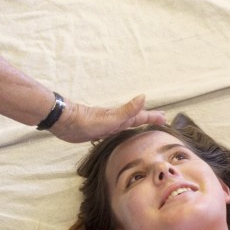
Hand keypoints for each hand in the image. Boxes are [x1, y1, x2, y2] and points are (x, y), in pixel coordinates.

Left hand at [50, 94, 165, 142]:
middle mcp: (116, 120)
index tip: (164, 117)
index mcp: (120, 117)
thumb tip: (143, 96)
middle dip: (148, 119)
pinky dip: (122, 130)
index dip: (152, 117)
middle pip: (136, 119)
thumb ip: (127, 110)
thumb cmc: (87, 121)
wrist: (65, 122)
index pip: (141, 116)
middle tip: (160, 119)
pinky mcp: (98, 132)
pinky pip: (116, 131)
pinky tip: (120, 133)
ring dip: (136, 123)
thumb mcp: (110, 118)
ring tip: (144, 125)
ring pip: (126, 124)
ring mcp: (107, 125)